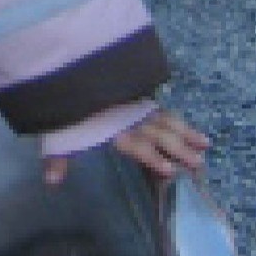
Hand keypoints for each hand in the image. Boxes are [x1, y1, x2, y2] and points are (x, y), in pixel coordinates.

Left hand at [42, 108, 212, 187]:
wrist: (68, 72)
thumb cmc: (65, 109)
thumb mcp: (57, 135)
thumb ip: (58, 158)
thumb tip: (51, 182)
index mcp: (112, 128)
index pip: (136, 144)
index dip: (151, 157)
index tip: (170, 170)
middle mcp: (128, 117)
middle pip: (158, 134)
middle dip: (179, 148)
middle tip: (199, 164)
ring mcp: (136, 107)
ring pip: (166, 120)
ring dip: (186, 132)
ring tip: (205, 145)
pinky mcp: (138, 98)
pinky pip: (162, 109)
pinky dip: (178, 119)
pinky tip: (189, 128)